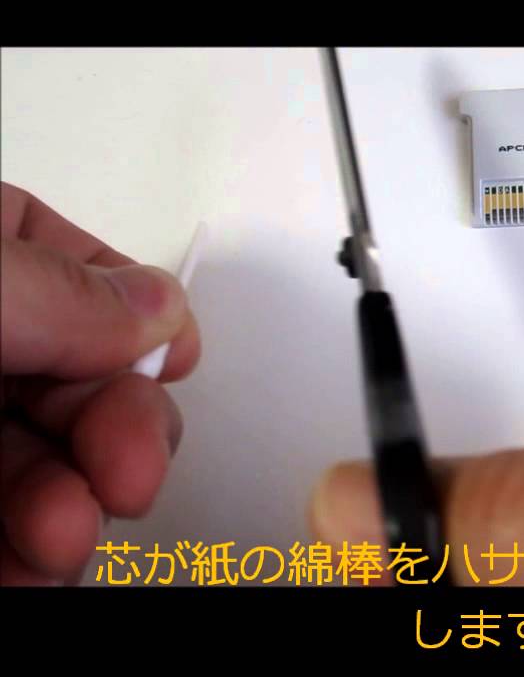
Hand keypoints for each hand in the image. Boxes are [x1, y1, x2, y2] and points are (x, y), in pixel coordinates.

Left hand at [1, 182, 200, 584]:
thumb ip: (54, 290)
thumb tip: (158, 312)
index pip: (90, 282)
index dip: (147, 326)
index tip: (177, 364)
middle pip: (88, 385)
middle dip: (122, 436)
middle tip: (126, 473)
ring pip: (55, 468)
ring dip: (77, 513)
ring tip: (59, 540)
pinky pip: (6, 531)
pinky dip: (29, 560)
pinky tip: (30, 570)